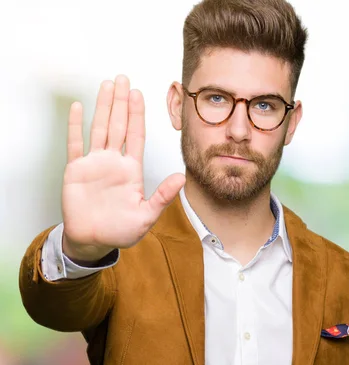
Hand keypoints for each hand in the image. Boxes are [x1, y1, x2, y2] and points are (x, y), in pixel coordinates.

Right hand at [61, 75, 184, 263]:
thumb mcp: (146, 215)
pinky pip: (75, 143)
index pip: (136, 135)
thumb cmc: (121, 231)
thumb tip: (182, 178)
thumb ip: (163, 196)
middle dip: (121, 102)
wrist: (94, 241)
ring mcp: (94, 163)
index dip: (137, 114)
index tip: (139, 94)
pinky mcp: (76, 170)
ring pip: (99, 128)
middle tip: (123, 78)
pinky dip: (75, 125)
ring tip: (106, 85)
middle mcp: (114, 161)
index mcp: (131, 169)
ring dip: (103, 106)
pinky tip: (78, 107)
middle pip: (118, 125)